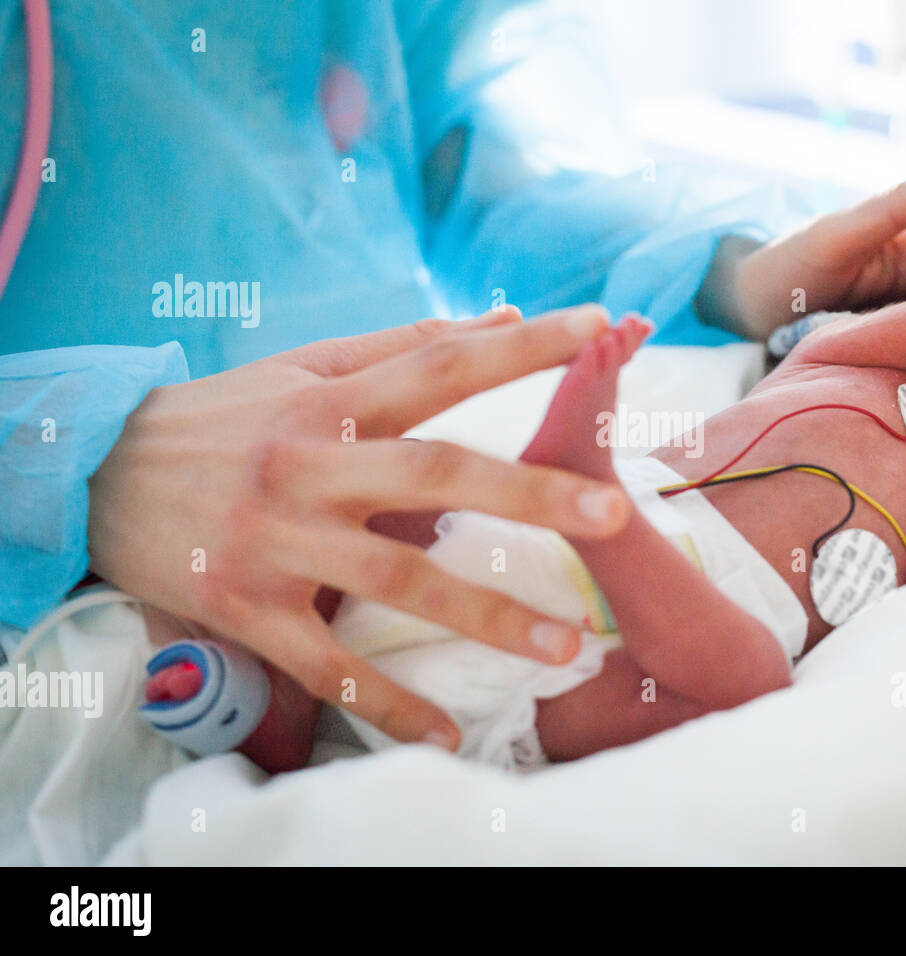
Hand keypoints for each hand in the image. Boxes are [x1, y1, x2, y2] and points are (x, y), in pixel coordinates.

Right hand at [88, 305, 631, 749]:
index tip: (594, 331)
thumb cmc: (221, 419)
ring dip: (486, 615)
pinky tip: (446, 734)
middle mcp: (308, 468)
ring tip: (565, 643)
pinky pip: (327, 667)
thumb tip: (500, 316)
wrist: (95, 477)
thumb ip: (402, 345)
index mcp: (327, 402)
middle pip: (434, 475)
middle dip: (528, 494)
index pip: (438, 365)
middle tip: (612, 514)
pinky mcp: (248, 612)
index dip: (518, 349)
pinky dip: (388, 705)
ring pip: (397, 582)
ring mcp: (278, 544)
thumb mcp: (301, 369)